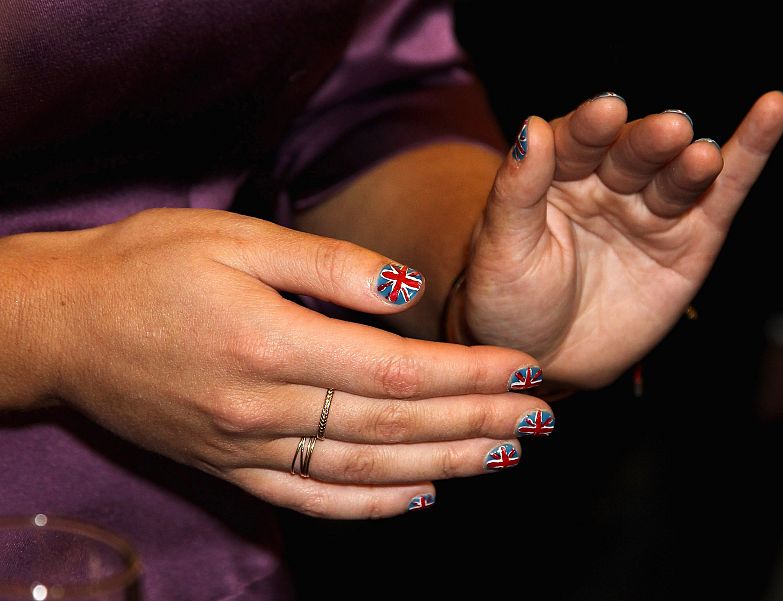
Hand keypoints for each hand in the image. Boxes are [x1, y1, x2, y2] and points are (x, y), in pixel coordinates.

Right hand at [2, 209, 552, 517]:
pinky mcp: (228, 466)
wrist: (63, 324)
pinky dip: (372, 503)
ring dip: (444, 464)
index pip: (395, 370)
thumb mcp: (236, 239)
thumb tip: (406, 290)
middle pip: (394, 424)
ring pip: (366, 467)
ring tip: (504, 456)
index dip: (465, 373)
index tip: (521, 370)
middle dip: (476, 421)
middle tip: (541, 419)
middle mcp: (262, 407)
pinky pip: (311, 497)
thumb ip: (329, 267)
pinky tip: (420, 496)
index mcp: (270, 342)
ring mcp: (245, 447)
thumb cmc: (146, 265)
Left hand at [457, 91, 782, 387]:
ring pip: (673, 176)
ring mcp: (647, 211)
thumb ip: (516, 192)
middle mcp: (604, 184)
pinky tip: (769, 114)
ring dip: (690, 161)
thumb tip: (532, 128)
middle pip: (630, 154)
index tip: (604, 113)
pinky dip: (748, 155)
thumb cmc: (509, 303)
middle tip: (668, 131)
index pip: (576, 142)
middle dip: (647, 142)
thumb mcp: (501, 250)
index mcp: (554, 177)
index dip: (591, 128)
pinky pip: (720, 196)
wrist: (542, 359)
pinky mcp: (687, 242)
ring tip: (698, 155)